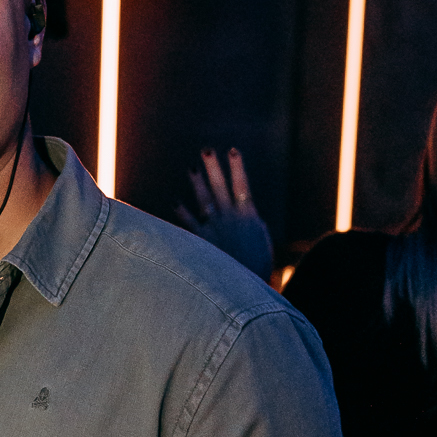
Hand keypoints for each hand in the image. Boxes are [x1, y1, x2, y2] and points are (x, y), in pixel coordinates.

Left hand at [176, 147, 273, 282]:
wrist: (244, 286)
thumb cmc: (257, 266)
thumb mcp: (261, 241)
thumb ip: (253, 224)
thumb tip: (248, 213)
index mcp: (248, 217)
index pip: (242, 185)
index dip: (237, 167)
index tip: (233, 150)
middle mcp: (229, 219)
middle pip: (220, 187)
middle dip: (213, 168)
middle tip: (206, 150)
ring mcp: (214, 229)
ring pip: (204, 200)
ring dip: (197, 184)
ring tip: (192, 169)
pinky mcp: (201, 241)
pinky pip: (190, 223)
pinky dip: (182, 212)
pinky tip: (175, 202)